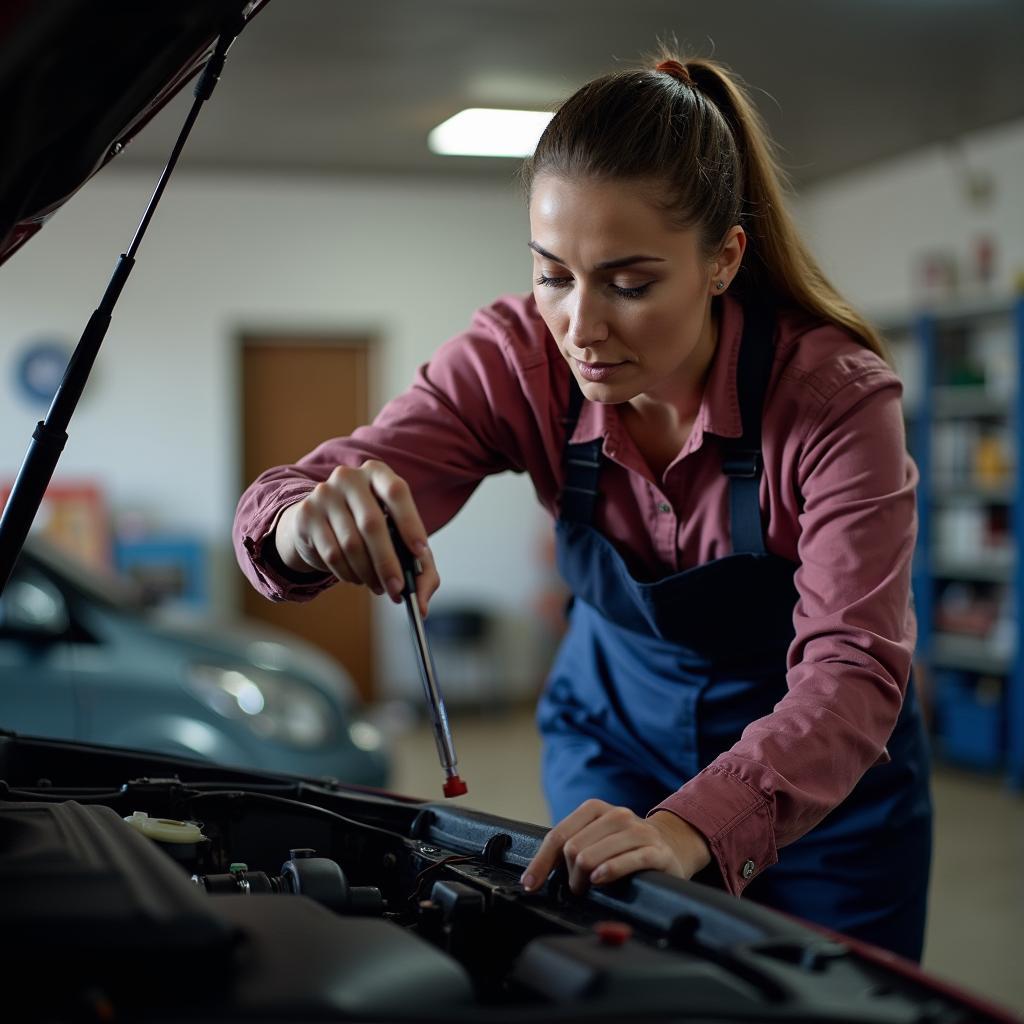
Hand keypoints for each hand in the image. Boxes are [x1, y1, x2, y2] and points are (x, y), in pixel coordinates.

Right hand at [274, 460, 438, 615]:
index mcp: (377, 472)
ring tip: (378, 586)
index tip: (420, 553)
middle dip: (388, 563)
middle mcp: (349, 477)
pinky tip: (356, 578)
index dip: (410, 523)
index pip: (396, 492)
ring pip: (351, 544)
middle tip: (397, 589)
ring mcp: (324, 494)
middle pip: (372, 524)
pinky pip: (332, 554)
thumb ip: (419, 567)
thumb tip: (421, 603)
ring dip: (368, 573)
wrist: (318, 522)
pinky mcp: (306, 515)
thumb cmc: (367, 528)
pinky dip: (348, 574)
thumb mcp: (397, 537)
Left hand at [520, 800, 711, 895]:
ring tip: (589, 886)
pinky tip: (600, 880)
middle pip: (573, 849)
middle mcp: (615, 815)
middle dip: (568, 875)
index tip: (530, 884)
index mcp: (594, 809)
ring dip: (583, 880)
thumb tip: (535, 873)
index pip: (558, 835)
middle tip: (576, 887)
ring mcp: (637, 831)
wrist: (670, 845)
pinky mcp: (655, 851)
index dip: (541, 862)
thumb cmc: (623, 846)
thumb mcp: (595, 838)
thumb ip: (569, 847)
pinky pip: (626, 862)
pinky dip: (608, 873)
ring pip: (592, 856)